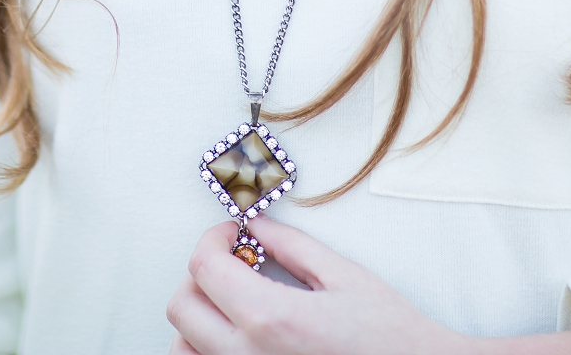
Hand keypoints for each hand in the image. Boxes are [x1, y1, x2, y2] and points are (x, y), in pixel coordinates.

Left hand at [165, 219, 570, 354]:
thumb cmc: (389, 334)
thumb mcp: (342, 276)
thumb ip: (290, 247)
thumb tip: (256, 228)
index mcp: (270, 317)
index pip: (203, 267)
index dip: (213, 239)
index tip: (233, 233)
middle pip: (181, 306)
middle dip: (200, 273)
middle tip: (233, 261)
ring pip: (184, 347)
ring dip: (197, 318)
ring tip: (234, 302)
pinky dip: (208, 348)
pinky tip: (241, 333)